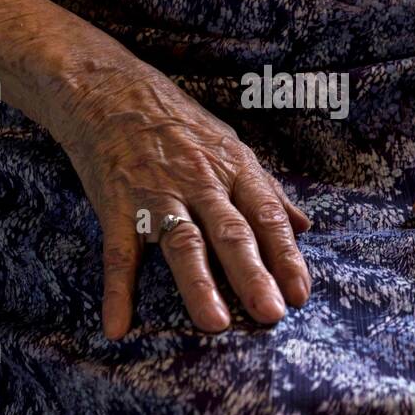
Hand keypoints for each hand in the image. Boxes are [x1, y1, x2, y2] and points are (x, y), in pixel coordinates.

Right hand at [48, 63, 311, 338]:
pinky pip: (118, 253)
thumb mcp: (229, 145)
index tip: (301, 293)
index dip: (286, 255)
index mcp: (233, 168)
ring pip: (183, 243)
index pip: (267, 215)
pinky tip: (118, 324)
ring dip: (199, 284)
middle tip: (272, 314)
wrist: (109, 90)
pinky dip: (118, 291)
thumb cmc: (176, 122)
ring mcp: (156, 194)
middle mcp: (200, 182)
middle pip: (231, 232)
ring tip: (215, 323)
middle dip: (253, 274)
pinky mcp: (116, 205)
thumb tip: (306, 226)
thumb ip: (267, 189)